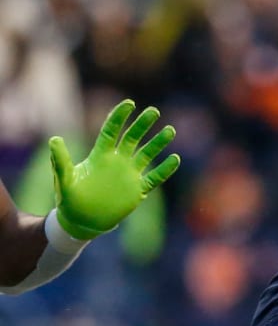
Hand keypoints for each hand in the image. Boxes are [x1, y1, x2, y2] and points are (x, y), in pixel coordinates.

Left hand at [52, 100, 180, 239]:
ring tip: (170, 130)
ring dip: (158, 143)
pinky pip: (155, 178)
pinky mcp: (138, 190)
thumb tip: (54, 139)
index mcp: (100, 156)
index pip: (112, 131)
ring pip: (147, 155)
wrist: (82, 222)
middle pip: (133, 138)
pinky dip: (165, 170)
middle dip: (143, 124)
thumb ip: (61, 160)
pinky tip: (175, 159)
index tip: (130, 104)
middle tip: (153, 111)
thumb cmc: (70, 200)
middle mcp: (117, 161)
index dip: (120, 117)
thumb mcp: (64, 180)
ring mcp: (129, 175)